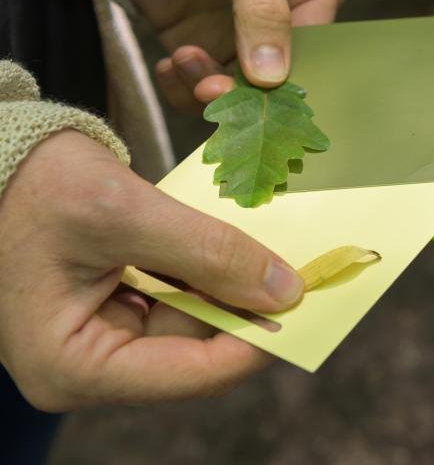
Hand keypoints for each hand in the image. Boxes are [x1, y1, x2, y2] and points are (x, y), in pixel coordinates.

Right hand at [0, 131, 303, 409]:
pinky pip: (181, 299)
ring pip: (195, 321)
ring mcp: (102, 339)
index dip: (257, 341)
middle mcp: (88, 367)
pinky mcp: (116, 311)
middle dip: (247, 308)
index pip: (190, 373)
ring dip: (231, 285)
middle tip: (302, 272)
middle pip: (196, 349)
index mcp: (73, 366)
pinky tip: (235, 248)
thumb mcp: (125, 212)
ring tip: (271, 251)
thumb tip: (284, 290)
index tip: (307, 306)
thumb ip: (208, 252)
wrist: (3, 155)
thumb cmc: (36, 184)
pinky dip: (210, 273)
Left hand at [116, 0, 344, 110]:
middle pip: (271, 83)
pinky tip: (169, 64)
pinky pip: (195, 83)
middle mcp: (279, 23)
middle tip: (210, 88)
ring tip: (183, 59)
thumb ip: (262, 13)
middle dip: (241, 93)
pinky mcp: (197, 40)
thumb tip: (273, 78)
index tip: (261, 99)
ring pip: (232, 90)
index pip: (312, 55)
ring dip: (204, 88)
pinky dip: (181, 86)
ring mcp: (235, 35)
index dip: (288, 82)